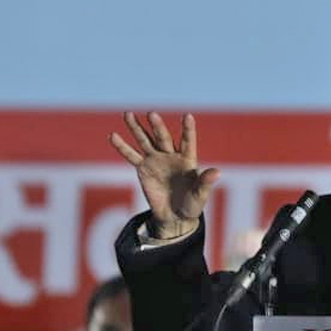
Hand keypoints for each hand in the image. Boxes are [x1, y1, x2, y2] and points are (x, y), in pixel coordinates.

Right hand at [110, 112, 219, 238]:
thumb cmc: (192, 204)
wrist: (175, 216)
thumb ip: (206, 182)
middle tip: (152, 114)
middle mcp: (171, 155)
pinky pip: (131, 155)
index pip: (188, 141)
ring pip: (145, 141)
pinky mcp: (143, 168)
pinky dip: (122, 147)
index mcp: (188, 159)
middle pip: (163, 138)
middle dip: (157, 127)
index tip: (188, 116)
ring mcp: (156, 160)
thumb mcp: (200, 194)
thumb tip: (218, 172)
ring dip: (137, 128)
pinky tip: (113, 135)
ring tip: (128, 114)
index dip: (188, 129)